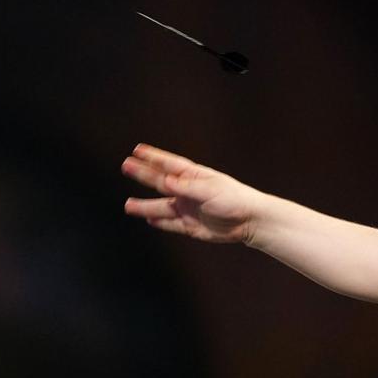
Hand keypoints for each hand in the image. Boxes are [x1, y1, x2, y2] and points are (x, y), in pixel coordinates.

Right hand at [122, 143, 263, 243]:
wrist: (251, 221)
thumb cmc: (235, 199)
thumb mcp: (210, 190)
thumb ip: (186, 187)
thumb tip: (164, 182)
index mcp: (194, 177)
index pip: (170, 165)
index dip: (153, 157)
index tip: (137, 150)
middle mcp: (188, 192)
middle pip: (160, 182)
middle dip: (143, 175)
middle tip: (126, 167)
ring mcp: (189, 209)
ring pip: (162, 207)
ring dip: (145, 206)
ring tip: (128, 205)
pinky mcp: (191, 226)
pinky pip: (172, 224)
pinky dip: (160, 223)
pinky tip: (148, 219)